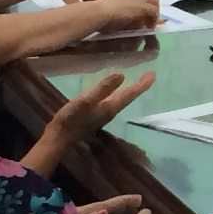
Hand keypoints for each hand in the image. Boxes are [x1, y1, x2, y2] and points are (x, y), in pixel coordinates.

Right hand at [20, 67, 154, 177]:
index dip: (142, 84)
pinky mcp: (95, 116)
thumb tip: (122, 75)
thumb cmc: (71, 119)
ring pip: (121, 100)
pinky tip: (113, 93)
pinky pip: (112, 102)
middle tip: (149, 76)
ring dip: (130, 91)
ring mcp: (102, 115)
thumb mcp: (85, 100)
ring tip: (136, 82)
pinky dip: (117, 95)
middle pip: (129, 97)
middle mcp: (110, 112)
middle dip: (139, 87)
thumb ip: (103, 88)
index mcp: (110, 107)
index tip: (153, 74)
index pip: (130, 94)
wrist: (58, 138)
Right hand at [68, 0, 164, 41]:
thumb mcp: (112, 16)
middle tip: (148, 21)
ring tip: (150, 25)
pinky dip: (153, 19)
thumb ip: (121, 18)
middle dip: (151, 8)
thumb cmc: (100, 15)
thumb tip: (130, 25)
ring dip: (153, 13)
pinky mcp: (143, 7)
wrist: (100, 12)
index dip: (141, 7)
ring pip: (154, 1)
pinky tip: (149, 27)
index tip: (141, 18)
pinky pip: (154, 11)